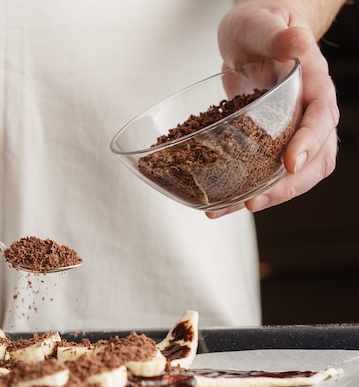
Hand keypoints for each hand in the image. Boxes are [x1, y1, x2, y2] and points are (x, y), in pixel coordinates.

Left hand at [209, 0, 339, 217]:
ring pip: (293, 173)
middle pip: (315, 158)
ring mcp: (291, 129)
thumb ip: (277, 34)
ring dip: (267, 195)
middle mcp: (307, 111)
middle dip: (287, 185)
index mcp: (313, 82)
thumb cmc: (259, 24)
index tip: (289, 164)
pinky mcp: (269, 140)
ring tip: (232, 209)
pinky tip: (221, 202)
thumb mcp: (261, 21)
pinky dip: (248, 188)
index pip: (321, 117)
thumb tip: (296, 43)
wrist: (252, 35)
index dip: (309, 143)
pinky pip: (266, 170)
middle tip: (253, 202)